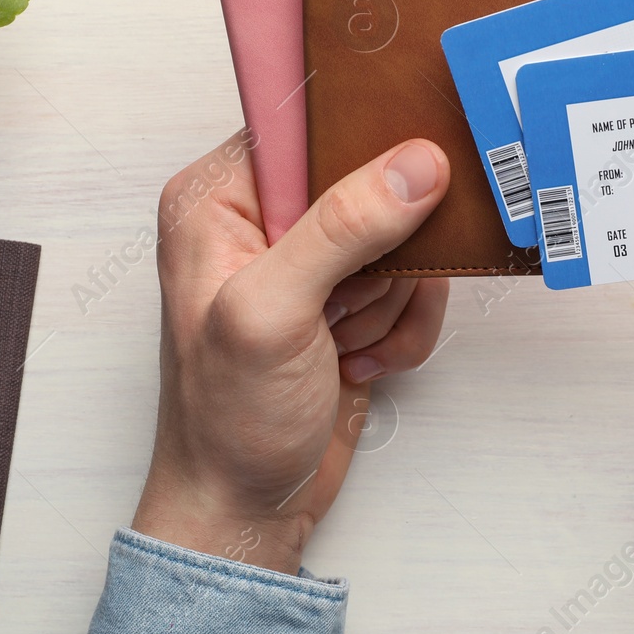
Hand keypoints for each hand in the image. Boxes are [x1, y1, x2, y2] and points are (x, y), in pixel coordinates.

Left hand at [132, 132, 450, 573]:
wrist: (245, 510)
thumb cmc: (226, 422)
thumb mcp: (272, 315)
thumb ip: (342, 230)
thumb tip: (415, 164)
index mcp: (218, 198)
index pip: (307, 124)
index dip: (363, 147)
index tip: (404, 184)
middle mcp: (262, 219)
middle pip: (373, 180)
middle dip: (384, 251)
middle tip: (350, 298)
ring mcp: (309, 261)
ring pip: (404, 238)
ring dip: (393, 301)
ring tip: (341, 341)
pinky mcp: (347, 300)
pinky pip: (414, 287)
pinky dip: (403, 330)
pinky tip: (359, 361)